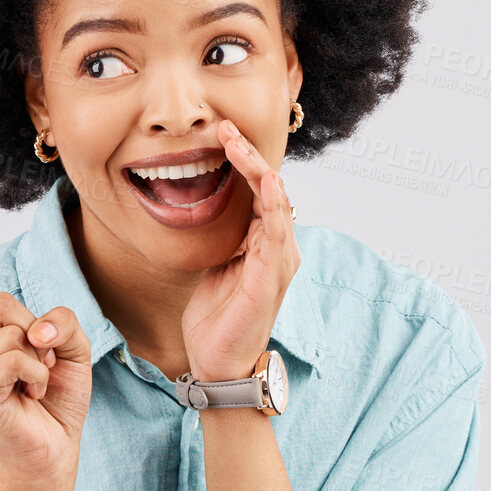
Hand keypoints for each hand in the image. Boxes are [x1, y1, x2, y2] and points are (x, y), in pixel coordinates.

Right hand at [0, 236, 91, 487]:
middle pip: (0, 301)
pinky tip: (29, 395)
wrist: (54, 446)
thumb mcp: (73, 348)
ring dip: (40, 359)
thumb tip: (36, 332)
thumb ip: (62, 322)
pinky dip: (37, 374)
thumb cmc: (59, 398)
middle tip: (40, 364)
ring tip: (33, 384)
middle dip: (35, 329)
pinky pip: (16, 357)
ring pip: (13, 332)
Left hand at [181, 119, 299, 381]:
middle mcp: (279, 248)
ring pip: (275, 202)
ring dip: (256, 168)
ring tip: (236, 142)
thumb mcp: (216, 268)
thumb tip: (212, 212)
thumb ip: (225, 241)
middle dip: (248, 155)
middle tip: (225, 127)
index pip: (259, 192)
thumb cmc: (217, 319)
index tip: (221, 134)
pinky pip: (276, 231)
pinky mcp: (271, 276)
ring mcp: (279, 261)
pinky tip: (266, 180)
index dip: (242, 161)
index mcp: (265, 244)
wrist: (217, 362)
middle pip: (270, 189)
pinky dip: (273, 203)